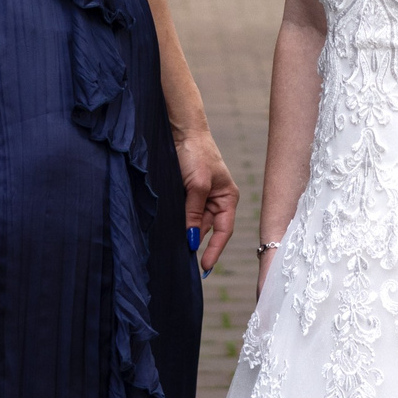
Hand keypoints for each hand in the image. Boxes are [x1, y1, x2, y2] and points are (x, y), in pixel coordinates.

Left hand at [176, 126, 239, 274]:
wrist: (181, 130)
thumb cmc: (196, 154)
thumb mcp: (197, 185)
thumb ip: (195, 214)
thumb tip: (192, 240)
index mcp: (227, 198)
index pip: (224, 230)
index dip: (215, 250)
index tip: (204, 266)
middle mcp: (216, 199)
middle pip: (207, 228)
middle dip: (196, 241)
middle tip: (182, 258)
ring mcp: (201, 196)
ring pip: (194, 222)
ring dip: (185, 231)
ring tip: (173, 243)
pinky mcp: (187, 192)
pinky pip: (184, 213)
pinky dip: (178, 221)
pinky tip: (169, 228)